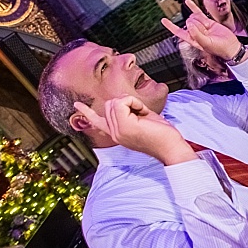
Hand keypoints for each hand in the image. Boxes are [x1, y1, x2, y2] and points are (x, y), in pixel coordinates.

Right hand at [73, 96, 194, 163]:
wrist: (170, 146)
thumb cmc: (161, 133)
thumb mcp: (142, 118)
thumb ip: (129, 112)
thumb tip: (123, 101)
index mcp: (116, 133)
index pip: (97, 121)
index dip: (86, 112)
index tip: (76, 105)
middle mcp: (114, 134)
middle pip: (110, 103)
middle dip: (127, 102)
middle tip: (142, 113)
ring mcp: (118, 131)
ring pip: (116, 102)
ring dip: (132, 103)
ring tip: (143, 115)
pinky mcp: (125, 127)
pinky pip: (123, 102)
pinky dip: (135, 103)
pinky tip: (143, 114)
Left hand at [162, 0, 242, 60]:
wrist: (230, 45)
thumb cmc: (219, 48)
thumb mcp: (206, 44)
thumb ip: (197, 34)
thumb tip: (189, 24)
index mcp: (192, 39)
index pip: (178, 31)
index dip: (170, 26)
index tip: (164, 20)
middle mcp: (195, 32)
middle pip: (189, 22)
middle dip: (196, 25)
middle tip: (205, 31)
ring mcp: (201, 26)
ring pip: (195, 17)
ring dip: (201, 21)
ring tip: (209, 28)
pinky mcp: (208, 21)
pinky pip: (199, 13)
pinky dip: (193, 7)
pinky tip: (188, 2)